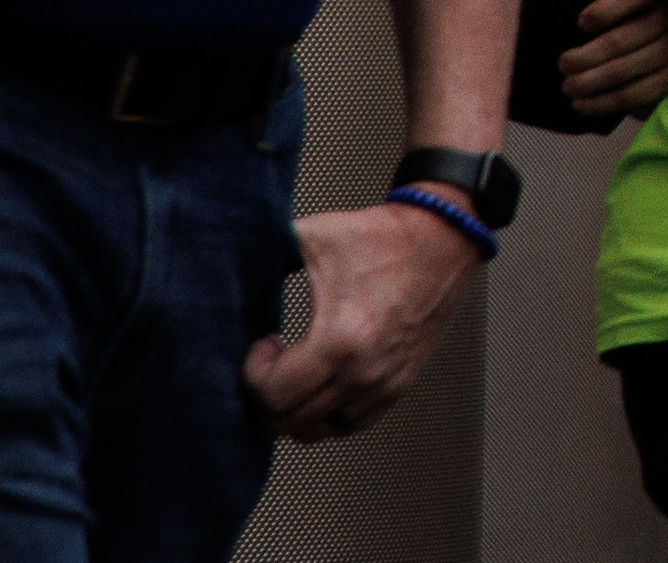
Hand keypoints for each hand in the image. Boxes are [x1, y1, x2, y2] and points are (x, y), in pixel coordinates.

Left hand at [244, 198, 481, 440]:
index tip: (263, 344)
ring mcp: (384, 384)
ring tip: (295, 375)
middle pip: (288, 421)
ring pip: (317, 431)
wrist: (444, 238)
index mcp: (340, 343)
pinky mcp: (399, 385)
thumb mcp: (313, 237)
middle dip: (266, 395)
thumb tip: (223, 261)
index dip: (252, 374)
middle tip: (271, 362)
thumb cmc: (385, 239)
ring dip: (294, 410)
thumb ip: (263, 252)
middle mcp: (364, 373)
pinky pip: (350, 426)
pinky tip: (322, 384)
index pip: (273, 395)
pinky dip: (326, 416)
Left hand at [557, 0, 667, 127]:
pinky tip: (581, 104)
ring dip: (586, 83)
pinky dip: (600, 103)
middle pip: (617, 41)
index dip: (604, 9)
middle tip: (563, 65)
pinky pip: (632, 95)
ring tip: (568, 85)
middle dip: (580, 58)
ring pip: (619, 72)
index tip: (582, 22)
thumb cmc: (637, 14)